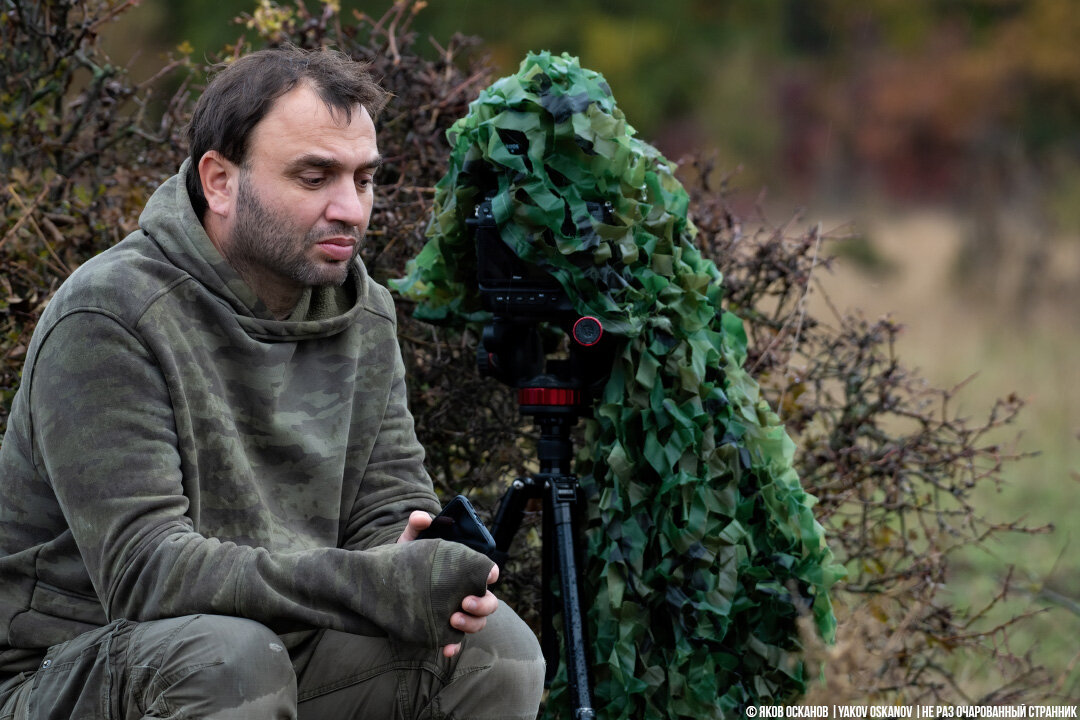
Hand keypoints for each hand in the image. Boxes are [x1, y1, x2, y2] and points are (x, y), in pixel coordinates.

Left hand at [396, 510, 499, 657]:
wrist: (383, 586)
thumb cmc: (405, 562)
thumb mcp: (409, 543)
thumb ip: (416, 527)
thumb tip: (422, 517)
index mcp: (464, 572)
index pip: (487, 573)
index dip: (490, 574)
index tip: (486, 576)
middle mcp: (465, 593)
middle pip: (489, 602)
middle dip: (482, 605)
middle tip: (464, 602)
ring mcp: (456, 613)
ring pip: (477, 623)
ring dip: (470, 625)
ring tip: (452, 620)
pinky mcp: (442, 629)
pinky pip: (454, 642)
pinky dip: (452, 647)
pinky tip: (445, 650)